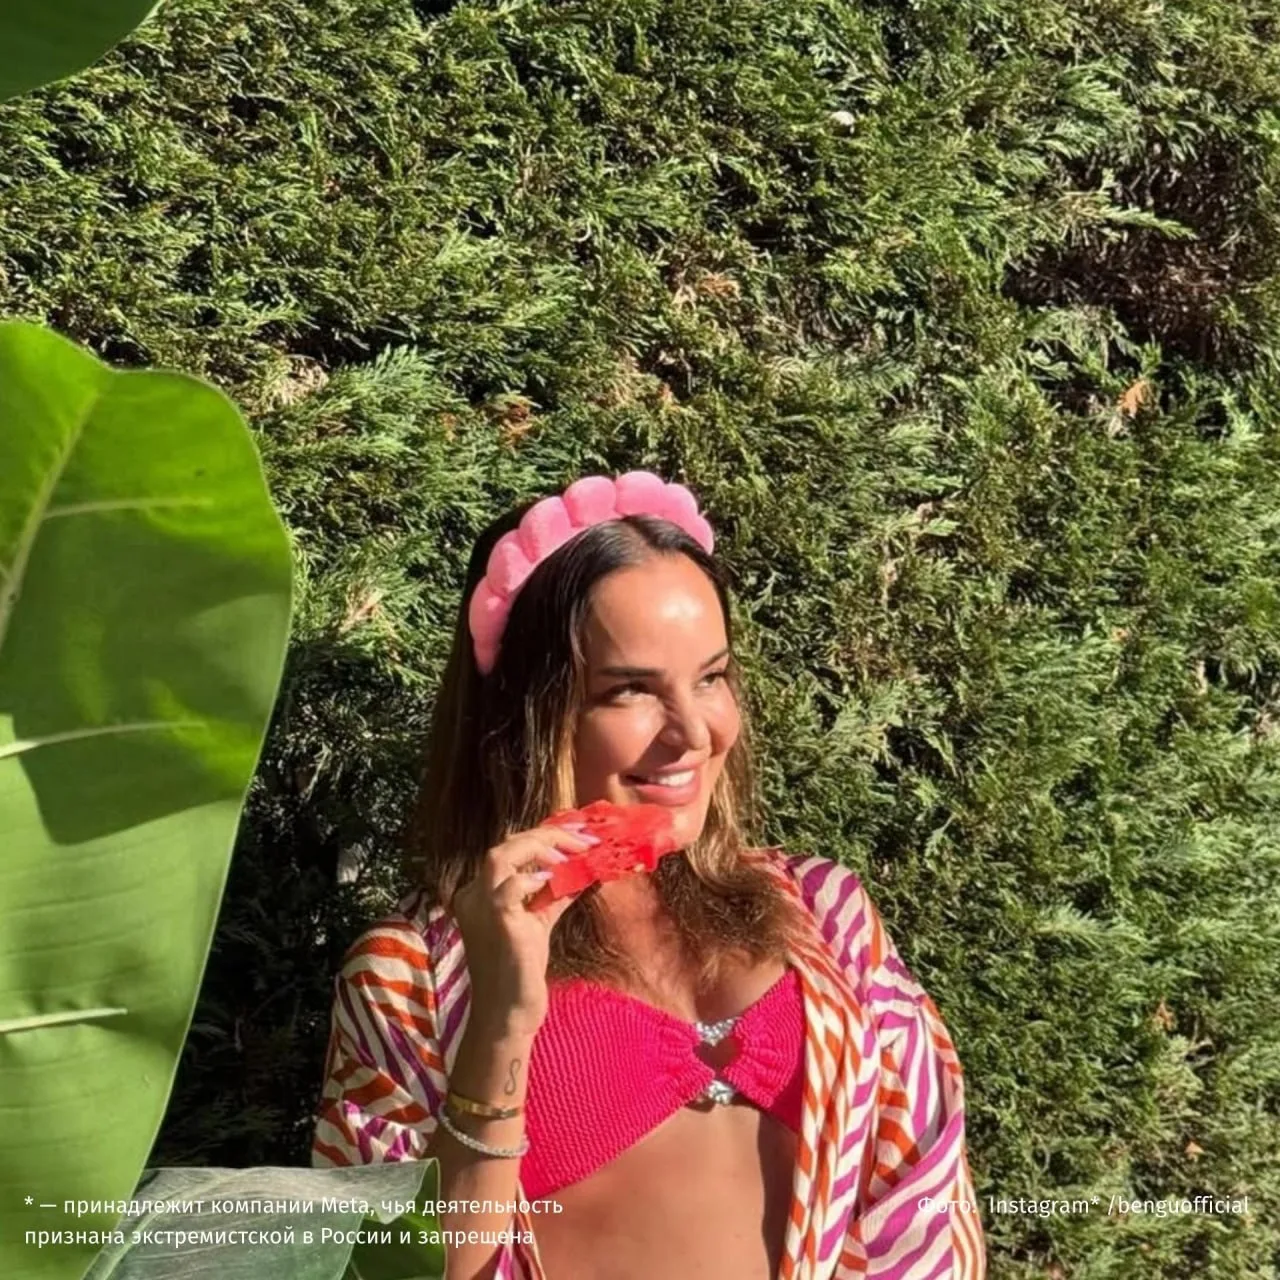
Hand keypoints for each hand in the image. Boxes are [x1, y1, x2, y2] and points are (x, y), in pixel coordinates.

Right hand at [447, 822, 595, 1034]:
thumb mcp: (539, 921)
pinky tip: (556, 881)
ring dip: (542, 848)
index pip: (511, 849)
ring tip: (573, 853)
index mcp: (480, 893)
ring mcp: (479, 906)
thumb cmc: (521, 971)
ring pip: (502, 855)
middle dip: (550, 836)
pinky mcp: (496, 921)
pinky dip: (535, 877)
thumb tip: (584, 866)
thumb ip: (554, 893)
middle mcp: (473, 895)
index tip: (579, 836)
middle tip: (585, 839)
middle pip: (507, 846)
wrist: (507, 1014)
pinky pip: (510, 885)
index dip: (545, 837)